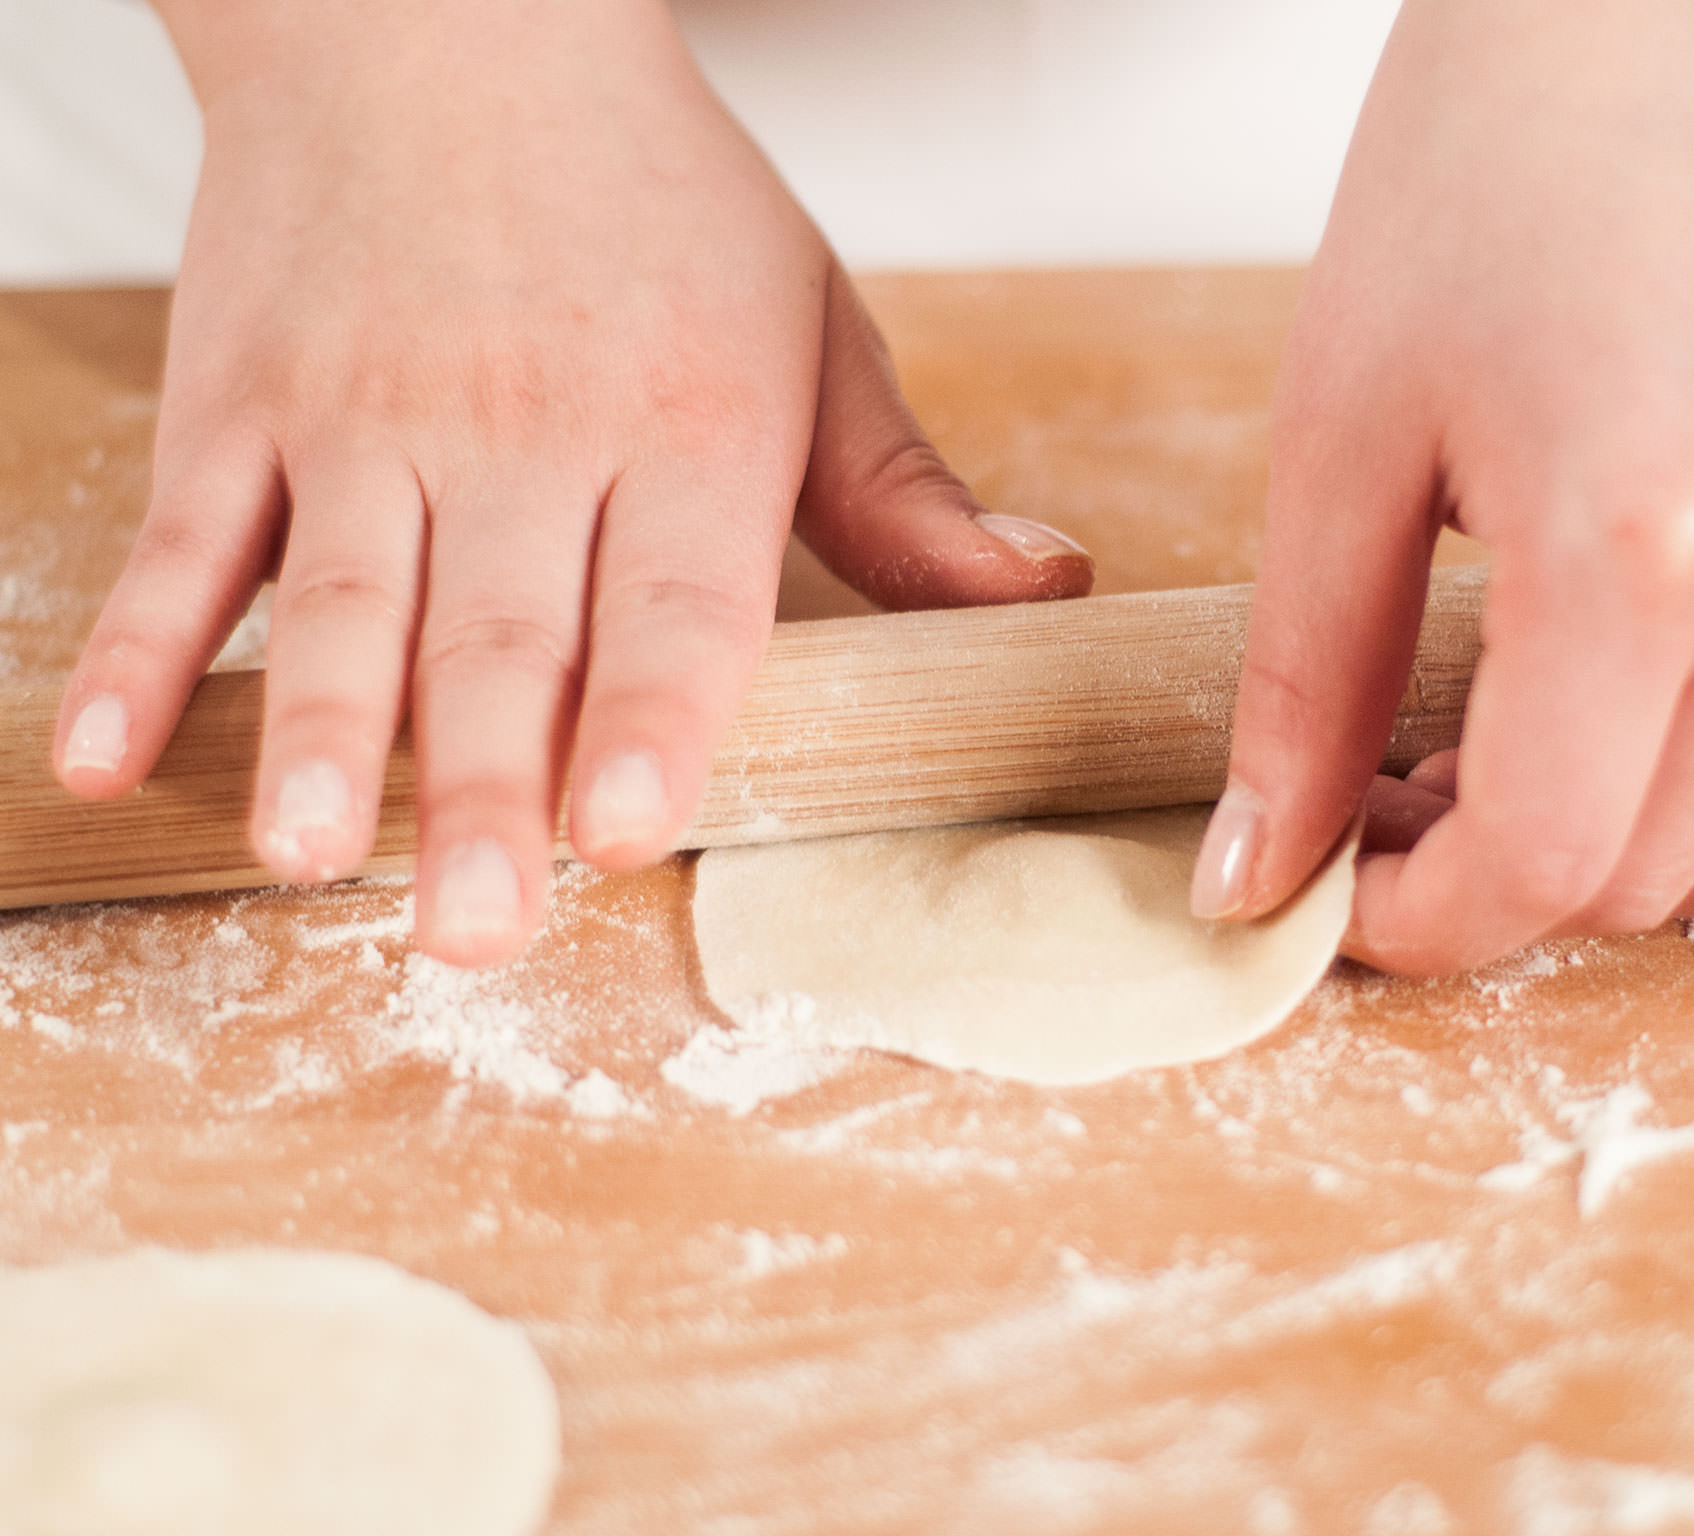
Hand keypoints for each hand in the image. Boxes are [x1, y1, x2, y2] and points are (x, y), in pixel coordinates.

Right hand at [53, 0, 1090, 965]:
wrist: (442, 15)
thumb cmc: (651, 194)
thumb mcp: (812, 324)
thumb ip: (906, 496)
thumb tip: (1046, 591)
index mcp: (688, 423)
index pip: (677, 600)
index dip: (650, 716)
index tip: (631, 828)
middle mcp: (525, 429)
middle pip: (502, 632)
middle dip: (482, 788)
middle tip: (476, 930)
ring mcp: (367, 418)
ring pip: (344, 597)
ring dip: (321, 736)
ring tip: (310, 857)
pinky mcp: (243, 406)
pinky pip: (187, 543)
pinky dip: (144, 652)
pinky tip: (113, 758)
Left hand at [1195, 0, 1693, 973]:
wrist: (1659, 21)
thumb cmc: (1480, 180)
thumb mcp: (1339, 445)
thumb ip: (1297, 691)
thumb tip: (1251, 874)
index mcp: (1641, 555)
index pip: (1542, 863)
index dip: (1419, 923)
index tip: (1333, 893)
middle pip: (1645, 882)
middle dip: (1493, 889)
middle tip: (1383, 799)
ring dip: (1607, 853)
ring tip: (1491, 750)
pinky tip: (1610, 711)